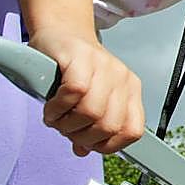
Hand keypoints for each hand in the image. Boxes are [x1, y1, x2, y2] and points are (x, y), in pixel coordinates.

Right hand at [31, 29, 144, 156]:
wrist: (61, 33)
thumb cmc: (73, 71)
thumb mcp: (87, 101)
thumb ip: (89, 127)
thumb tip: (84, 151)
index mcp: (130, 92)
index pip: (132, 131)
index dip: (108, 145)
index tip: (88, 144)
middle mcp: (122, 79)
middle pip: (109, 126)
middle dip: (81, 136)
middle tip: (65, 128)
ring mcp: (105, 66)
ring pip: (92, 112)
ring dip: (66, 123)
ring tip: (56, 117)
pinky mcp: (83, 57)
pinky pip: (75, 92)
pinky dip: (58, 107)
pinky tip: (51, 106)